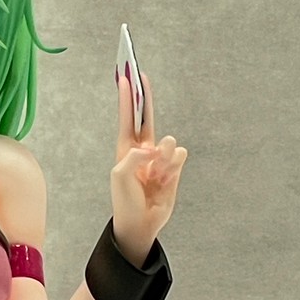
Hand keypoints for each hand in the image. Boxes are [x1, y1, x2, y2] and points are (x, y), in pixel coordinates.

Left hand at [111, 71, 187, 263]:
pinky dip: (174, 163)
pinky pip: (179, 156)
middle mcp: (143, 150)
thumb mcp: (120, 176)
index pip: (128, 118)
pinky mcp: (174, 170)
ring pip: (169, 142)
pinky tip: (167, 174)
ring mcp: (159, 159)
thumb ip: (134, 157)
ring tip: (158, 165)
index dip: (127, 98)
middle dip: (144, 97)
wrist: (140, 222)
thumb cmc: (125, 199)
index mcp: (126, 149)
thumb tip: (154, 147)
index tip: (125, 78)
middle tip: (142, 77)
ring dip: (165, 151)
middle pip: (147, 117)